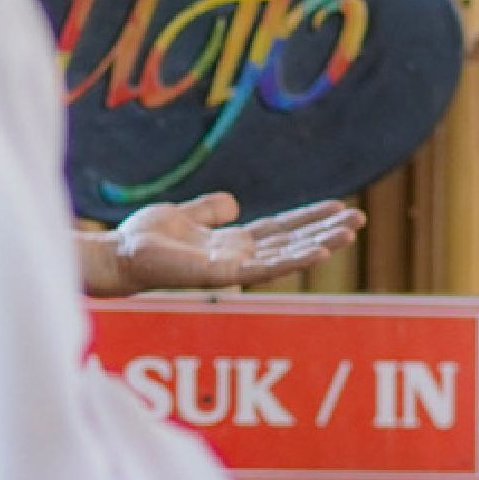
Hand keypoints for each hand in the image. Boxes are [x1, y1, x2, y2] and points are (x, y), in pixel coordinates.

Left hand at [94, 191, 364, 294]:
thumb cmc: (144, 240)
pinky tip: (318, 251)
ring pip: (285, 257)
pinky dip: (293, 261)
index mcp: (231, 244)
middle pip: (290, 243)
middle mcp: (236, 259)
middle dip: (325, 231)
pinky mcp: (220, 276)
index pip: (280, 231)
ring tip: (350, 233)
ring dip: (319, 245)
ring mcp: (231, 269)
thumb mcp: (184, 214)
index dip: (310, 220)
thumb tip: (233, 203)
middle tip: (360, 219)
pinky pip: (263, 270)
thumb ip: (209, 210)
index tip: (341, 207)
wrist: (119, 256)